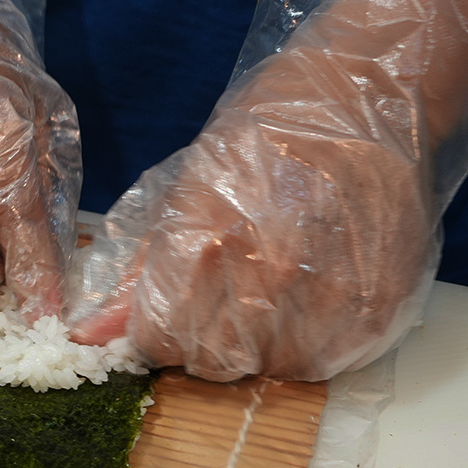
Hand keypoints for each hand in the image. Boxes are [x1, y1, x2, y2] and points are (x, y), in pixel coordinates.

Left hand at [70, 42, 434, 381]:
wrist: (367, 99)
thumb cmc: (269, 133)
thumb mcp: (187, 190)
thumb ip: (141, 271)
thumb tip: (89, 334)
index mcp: (207, 244)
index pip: (158, 341)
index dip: (158, 332)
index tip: (171, 312)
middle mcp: (268, 279)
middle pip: (212, 361)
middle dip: (206, 340)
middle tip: (227, 295)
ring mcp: (328, 300)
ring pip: (269, 368)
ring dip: (263, 345)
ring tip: (276, 289)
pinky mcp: (377, 312)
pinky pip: (326, 363)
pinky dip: (312, 343)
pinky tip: (314, 295)